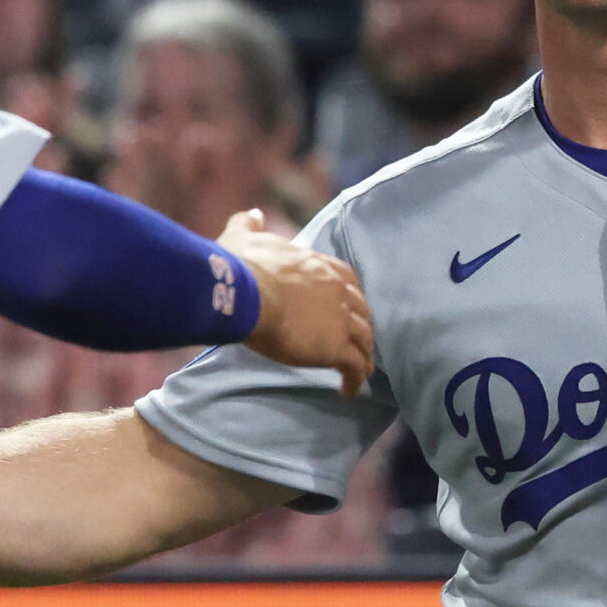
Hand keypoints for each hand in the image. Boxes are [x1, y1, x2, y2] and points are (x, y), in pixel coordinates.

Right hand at [218, 209, 373, 397]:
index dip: (350, 296)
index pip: (348, 280)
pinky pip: (355, 366)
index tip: (346, 308)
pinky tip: (347, 391)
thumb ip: (249, 224)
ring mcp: (339, 319)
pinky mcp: (335, 347)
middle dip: (361, 325)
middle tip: (356, 340)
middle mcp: (337, 289)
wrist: (244, 293)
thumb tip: (254, 215)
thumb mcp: (242, 237)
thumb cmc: (241, 267)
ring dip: (364, 355)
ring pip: (365, 339)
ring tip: (360, 371)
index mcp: (319, 266)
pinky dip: (355, 380)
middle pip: (362, 309)